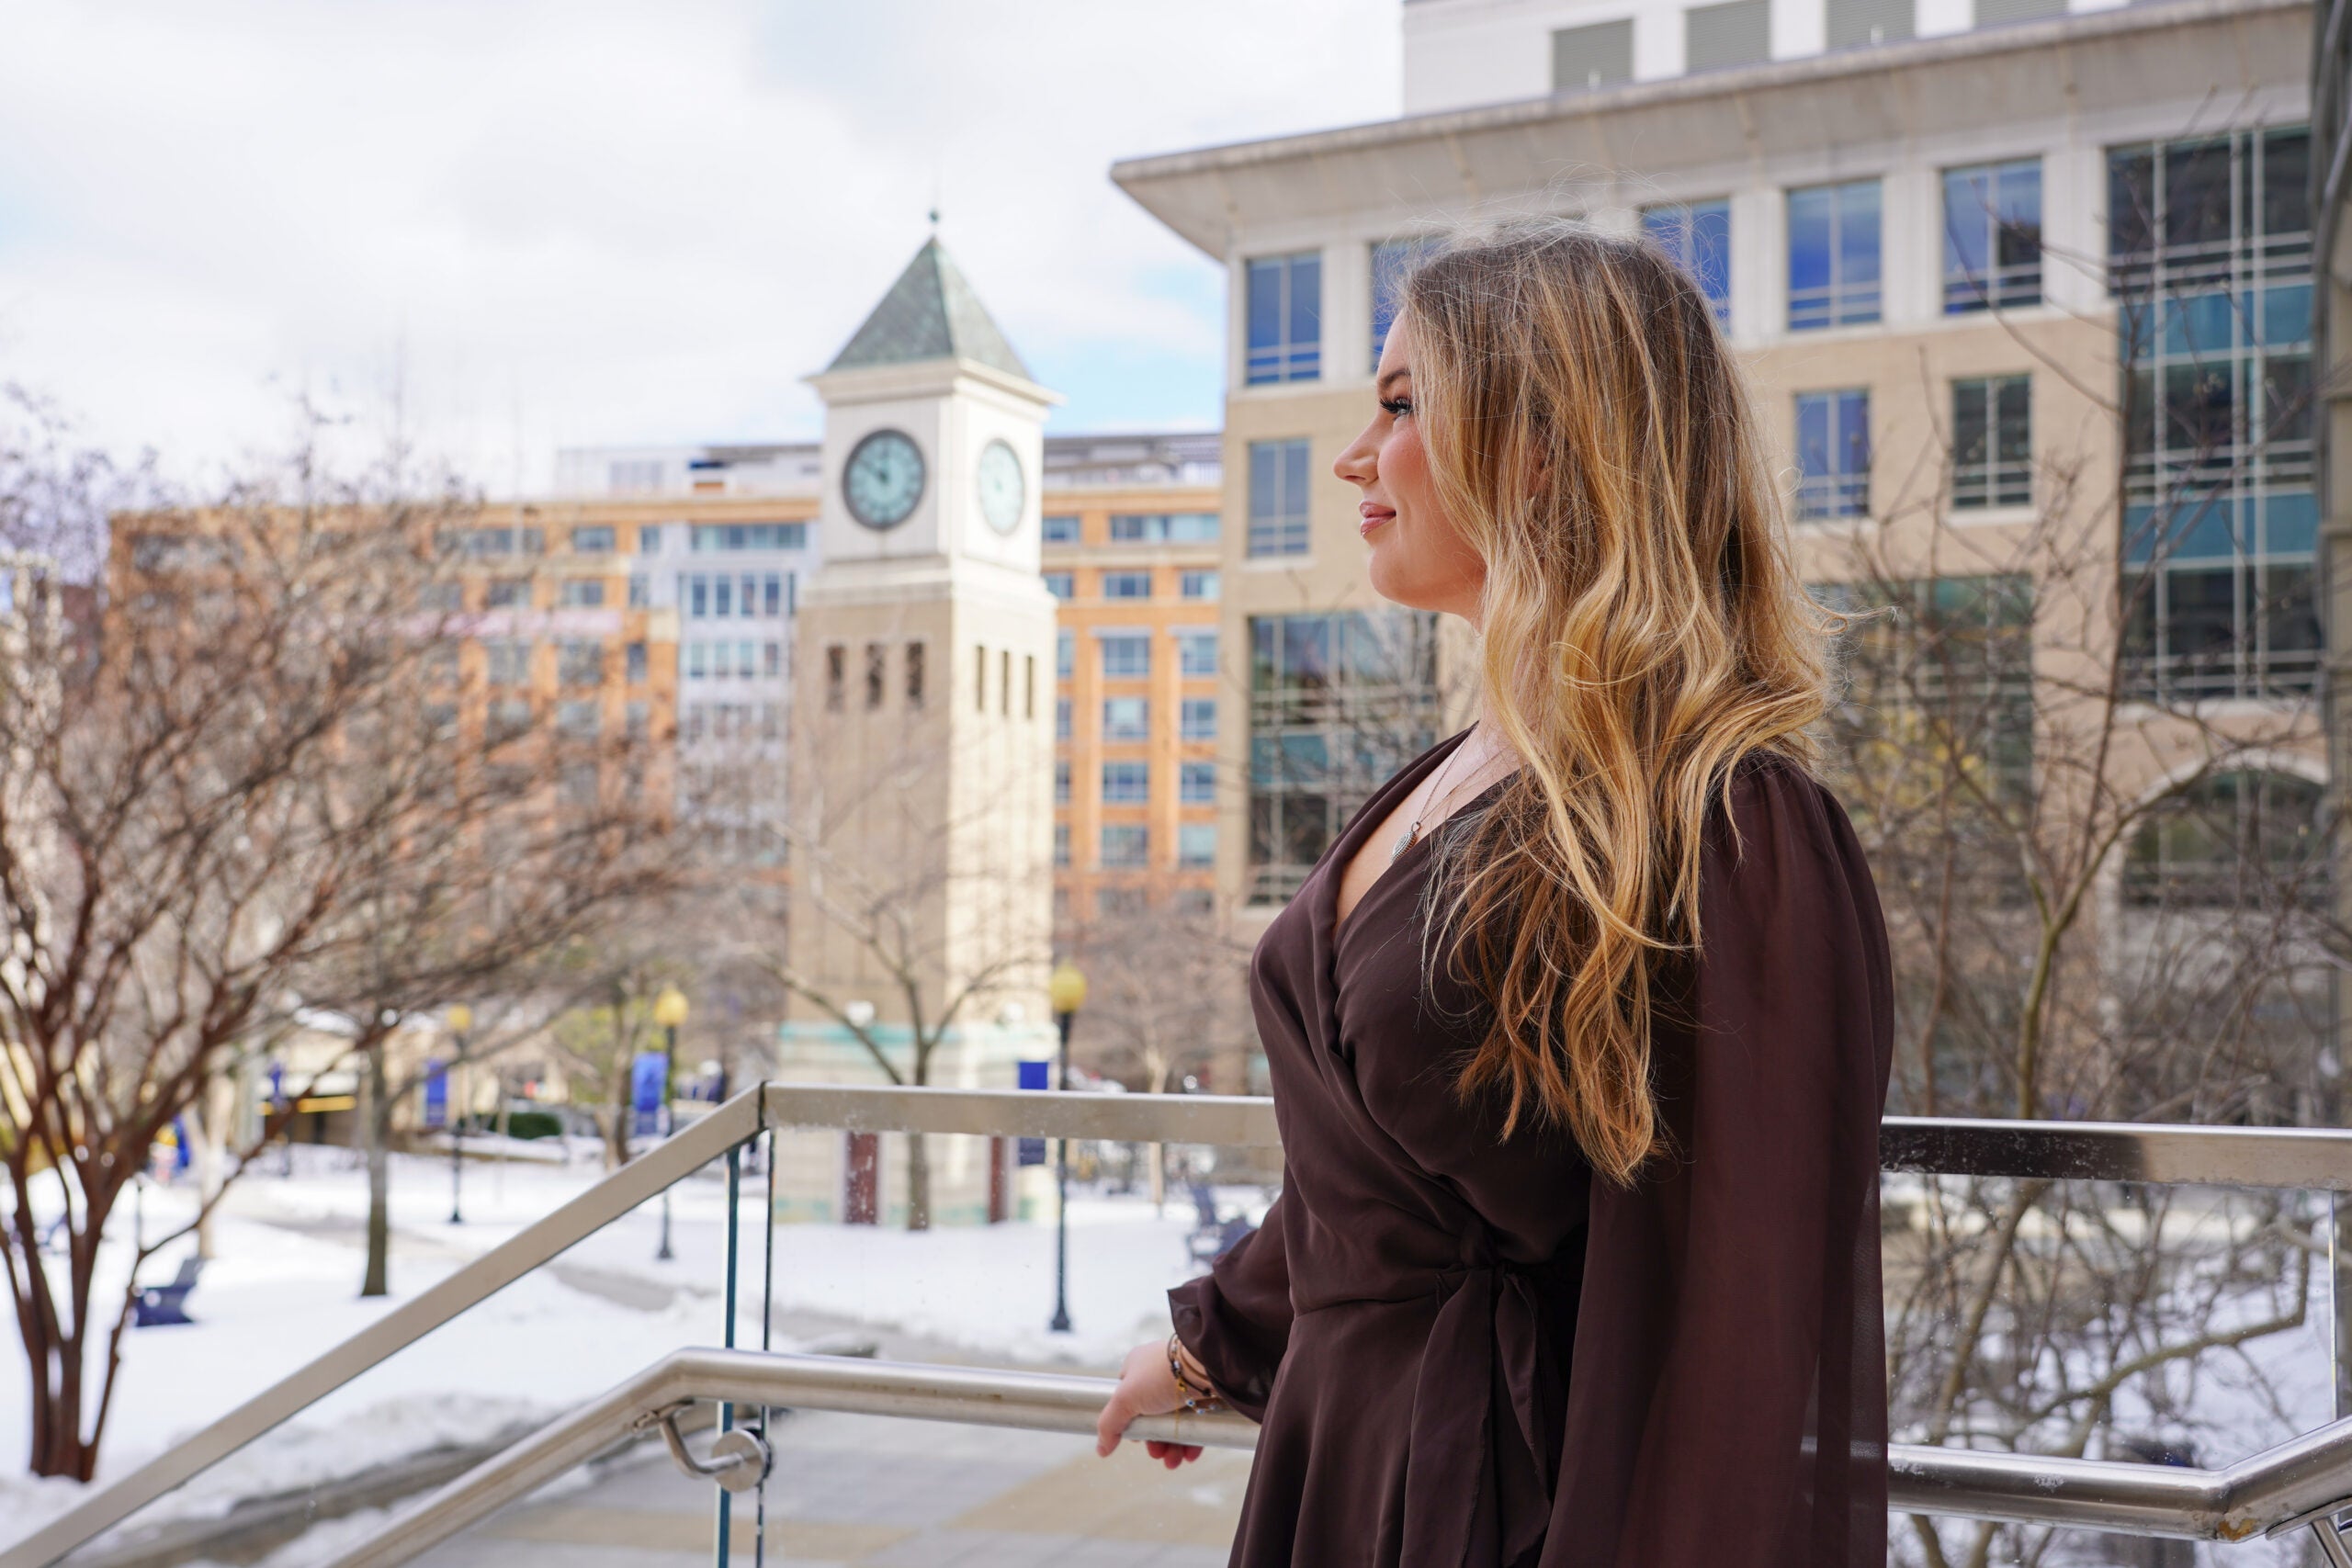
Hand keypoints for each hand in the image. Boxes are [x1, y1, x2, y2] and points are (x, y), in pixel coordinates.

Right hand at [1094, 1339, 1204, 1467]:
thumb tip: (1101, 1449)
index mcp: (1138, 1368)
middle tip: (1157, 1455)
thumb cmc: (1160, 1376)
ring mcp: (1184, 1385)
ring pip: (1175, 1423)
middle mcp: (1160, 1375)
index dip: (1131, 1423)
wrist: (1205, 1366)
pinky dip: (1191, 1442)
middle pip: (1153, 1416)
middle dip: (1155, 1441)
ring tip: (1174, 1462)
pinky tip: (1190, 1456)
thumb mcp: (1125, 1399)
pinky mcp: (1204, 1396)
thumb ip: (1109, 1425)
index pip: (1128, 1399)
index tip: (1138, 1439)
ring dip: (1173, 1447)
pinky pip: (1196, 1423)